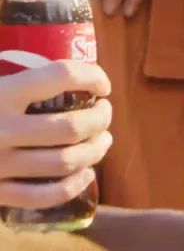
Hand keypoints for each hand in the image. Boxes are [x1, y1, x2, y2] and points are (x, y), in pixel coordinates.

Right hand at [0, 61, 111, 209]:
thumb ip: (10, 71)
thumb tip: (45, 56)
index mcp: (0, 92)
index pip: (61, 75)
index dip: (91, 76)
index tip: (101, 83)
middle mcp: (3, 128)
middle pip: (73, 125)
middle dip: (100, 118)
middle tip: (105, 113)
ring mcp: (0, 165)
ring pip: (66, 161)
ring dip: (96, 150)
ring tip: (103, 140)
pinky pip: (44, 195)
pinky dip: (72, 186)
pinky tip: (83, 174)